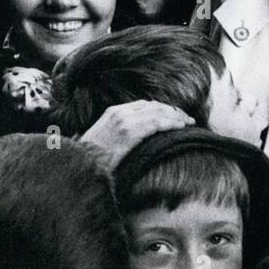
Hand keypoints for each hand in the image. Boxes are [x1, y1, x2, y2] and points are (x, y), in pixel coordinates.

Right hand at [79, 99, 193, 169]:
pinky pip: (156, 124)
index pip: (144, 104)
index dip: (162, 108)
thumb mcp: (104, 138)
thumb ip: (119, 132)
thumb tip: (135, 136)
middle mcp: (119, 112)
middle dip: (172, 111)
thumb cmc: (91, 157)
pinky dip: (171, 123)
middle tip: (186, 118)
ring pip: (157, 113)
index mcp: (113, 111)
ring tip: (188, 122)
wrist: (80, 163)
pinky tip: (180, 127)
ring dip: (176, 117)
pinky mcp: (129, 132)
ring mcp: (124, 121)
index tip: (174, 114)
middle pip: (153, 106)